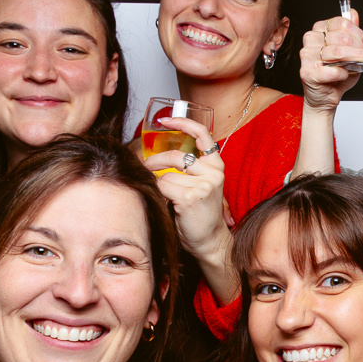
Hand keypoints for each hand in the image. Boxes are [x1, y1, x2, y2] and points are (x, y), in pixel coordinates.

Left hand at [148, 117, 233, 255]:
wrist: (210, 241)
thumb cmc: (200, 214)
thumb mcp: (200, 185)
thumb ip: (188, 169)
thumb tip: (155, 156)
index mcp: (216, 165)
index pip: (202, 134)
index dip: (182, 123)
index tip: (165, 120)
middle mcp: (213, 172)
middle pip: (175, 156)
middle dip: (154, 163)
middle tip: (146, 169)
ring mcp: (204, 185)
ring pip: (166, 175)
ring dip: (158, 185)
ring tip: (164, 197)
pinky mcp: (190, 197)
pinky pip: (162, 187)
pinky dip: (158, 194)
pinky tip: (165, 204)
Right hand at [299, 10, 362, 111]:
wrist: (325, 96)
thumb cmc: (335, 74)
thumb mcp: (348, 50)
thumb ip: (350, 33)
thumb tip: (353, 14)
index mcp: (319, 30)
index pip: (341, 23)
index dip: (358, 33)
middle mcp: (311, 39)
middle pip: (342, 37)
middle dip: (360, 48)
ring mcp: (307, 55)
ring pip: (338, 52)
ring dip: (356, 59)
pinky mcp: (308, 72)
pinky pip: (333, 70)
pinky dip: (344, 74)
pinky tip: (344, 75)